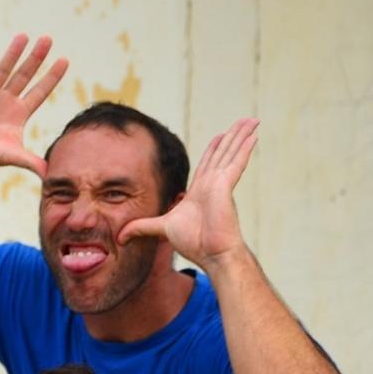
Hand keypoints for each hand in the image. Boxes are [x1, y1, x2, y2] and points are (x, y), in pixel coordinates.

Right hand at [0, 34, 69, 178]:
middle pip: (24, 75)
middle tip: (48, 39)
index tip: (65, 60)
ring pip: (3, 69)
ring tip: (24, 36)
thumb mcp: (7, 156)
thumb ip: (28, 161)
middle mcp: (5, 101)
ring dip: (13, 53)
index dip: (52, 77)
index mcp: (18, 114)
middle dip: (36, 58)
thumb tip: (49, 173)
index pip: (39, 92)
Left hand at [117, 117, 257, 269]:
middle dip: (232, 136)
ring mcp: (220, 184)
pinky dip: (243, 149)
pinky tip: (252, 136)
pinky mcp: (226, 187)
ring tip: (253, 121)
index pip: (209, 164)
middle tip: (244, 121)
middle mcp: (212, 184)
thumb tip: (119, 237)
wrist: (211, 252)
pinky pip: (236, 163)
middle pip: (223, 153)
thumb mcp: (160, 229)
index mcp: (200, 191)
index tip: (220, 135)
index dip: (214, 149)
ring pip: (231, 153)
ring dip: (241, 136)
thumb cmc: (192, 242)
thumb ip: (141, 228)